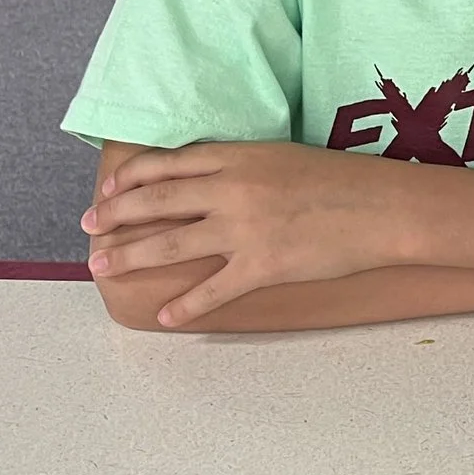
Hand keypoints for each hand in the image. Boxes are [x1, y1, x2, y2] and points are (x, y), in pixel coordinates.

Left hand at [82, 142, 412, 323]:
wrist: (384, 207)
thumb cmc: (343, 180)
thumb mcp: (284, 158)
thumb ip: (243, 166)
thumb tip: (209, 180)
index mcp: (238, 158)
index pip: (168, 164)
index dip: (132, 179)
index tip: (108, 191)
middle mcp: (232, 190)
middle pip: (157, 202)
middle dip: (115, 217)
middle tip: (89, 228)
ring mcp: (244, 229)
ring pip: (170, 244)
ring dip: (130, 256)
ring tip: (103, 267)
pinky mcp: (263, 265)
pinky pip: (213, 290)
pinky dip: (185, 306)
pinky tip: (165, 317)